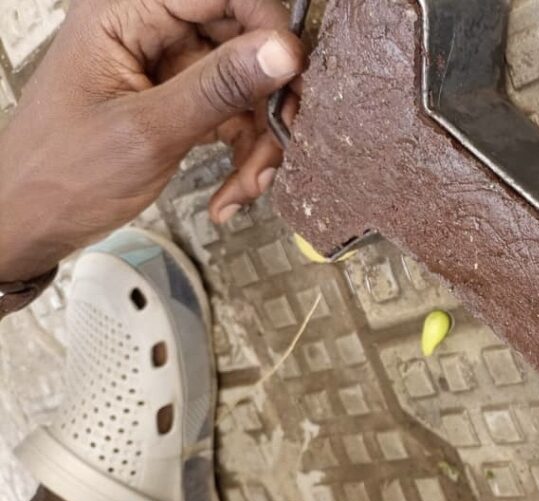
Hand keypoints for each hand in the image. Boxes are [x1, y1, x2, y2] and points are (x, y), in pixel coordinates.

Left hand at [0, 0, 304, 282]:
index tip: (291, 73)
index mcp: (124, 13)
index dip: (266, 27)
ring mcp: (165, 67)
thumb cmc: (60, 176)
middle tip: (283, 138)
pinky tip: (233, 192)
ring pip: (244, 86)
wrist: (30, 224)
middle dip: (267, 99)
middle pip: (240, 40)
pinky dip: (243, 155)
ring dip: (259, 141)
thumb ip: (218, 87)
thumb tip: (281, 50)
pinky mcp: (177, 100)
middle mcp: (148, 31)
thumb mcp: (149, 132)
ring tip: (249, 185)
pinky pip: (232, 116)